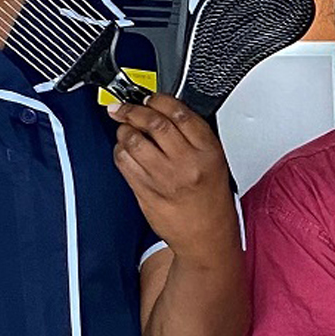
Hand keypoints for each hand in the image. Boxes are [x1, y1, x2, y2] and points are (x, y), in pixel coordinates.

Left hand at [113, 96, 239, 253]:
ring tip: (126, 131)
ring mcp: (165, 178)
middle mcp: (186, 163)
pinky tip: (125, 152)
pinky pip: (124, 163)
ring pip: (134, 141)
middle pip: (154, 123)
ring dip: (124, 131)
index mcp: (207, 151)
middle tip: (125, 108)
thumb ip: (192, 136)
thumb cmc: (210, 199)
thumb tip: (162, 111)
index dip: (158, 100)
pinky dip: (119, 152)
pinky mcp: (146, 192)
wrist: (206, 236)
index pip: (179, 113)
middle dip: (134, 110)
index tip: (149, 99)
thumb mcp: (215, 161)